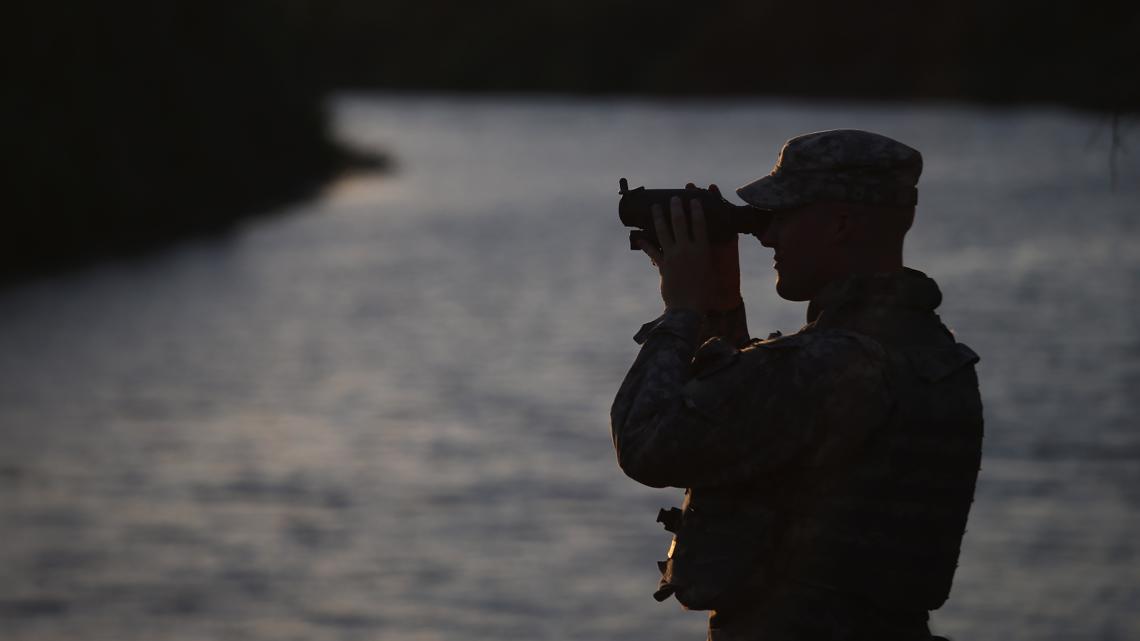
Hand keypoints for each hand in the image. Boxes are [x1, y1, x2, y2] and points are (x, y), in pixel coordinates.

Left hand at [639, 183, 742, 312]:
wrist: (687, 307)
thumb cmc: (704, 292)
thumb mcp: (709, 271)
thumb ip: (705, 256)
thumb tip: (702, 246)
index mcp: (702, 250)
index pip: (699, 224)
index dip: (696, 210)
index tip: (693, 199)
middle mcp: (686, 249)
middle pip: (680, 223)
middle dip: (675, 208)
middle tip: (673, 198)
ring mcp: (673, 256)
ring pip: (663, 232)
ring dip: (658, 217)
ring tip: (655, 207)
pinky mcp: (662, 266)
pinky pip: (652, 251)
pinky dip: (645, 244)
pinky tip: (639, 236)